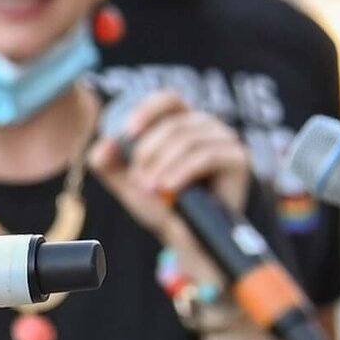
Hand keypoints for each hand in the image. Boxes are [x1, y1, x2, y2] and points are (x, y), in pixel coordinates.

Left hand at [88, 94, 253, 283]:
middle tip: (138, 180)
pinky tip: (167, 188)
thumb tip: (102, 145)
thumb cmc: (162, 206)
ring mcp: (225, 140)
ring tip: (150, 188)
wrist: (189, 240)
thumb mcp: (130, 183)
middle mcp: (206, 126)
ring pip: (188, 139)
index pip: (169, 99)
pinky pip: (206, 156)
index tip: (128, 132)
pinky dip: (181, 172)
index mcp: (182, 123)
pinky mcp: (237, 159)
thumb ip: (110, 164)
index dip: (148, 110)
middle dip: (149, 152)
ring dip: (163, 165)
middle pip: (174, 123)